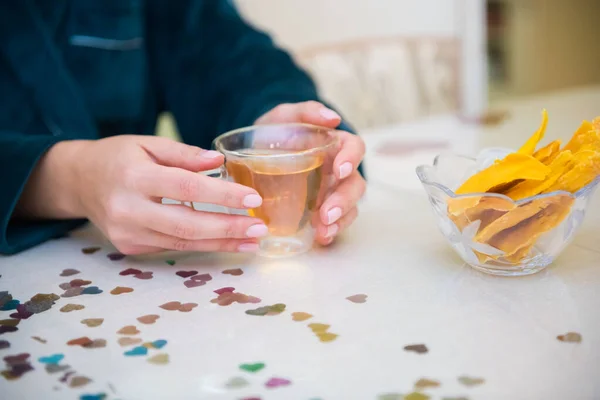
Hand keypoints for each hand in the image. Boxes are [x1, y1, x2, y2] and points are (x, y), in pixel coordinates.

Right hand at [19, 136, 269, 254]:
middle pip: (186, 225)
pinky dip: (203, 245)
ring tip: (252, 241)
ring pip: (183, 242)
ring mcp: (127, 234)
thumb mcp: (147, 144)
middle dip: (228, 229)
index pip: (187, 188)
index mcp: (134, 177)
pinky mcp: (130, 247)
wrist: (78, 181)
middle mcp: (128, 210)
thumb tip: (219, 163)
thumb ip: (184, 154)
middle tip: (259, 228)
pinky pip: (172, 246)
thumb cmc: (118, 157)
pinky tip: (228, 242)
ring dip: (221, 243)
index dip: (222, 196)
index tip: (253, 199)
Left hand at [256, 101, 365, 244]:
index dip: (351, 159)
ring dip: (340, 220)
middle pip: (354, 184)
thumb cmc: (273, 133)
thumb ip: (306, 112)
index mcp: (334, 145)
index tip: (338, 170)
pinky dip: (331, 231)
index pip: (354, 148)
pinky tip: (321, 239)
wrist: (253, 154)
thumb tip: (333, 118)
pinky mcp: (320, 210)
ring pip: (349, 207)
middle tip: (326, 213)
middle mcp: (337, 170)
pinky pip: (334, 222)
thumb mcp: (283, 116)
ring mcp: (330, 192)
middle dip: (344, 200)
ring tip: (323, 231)